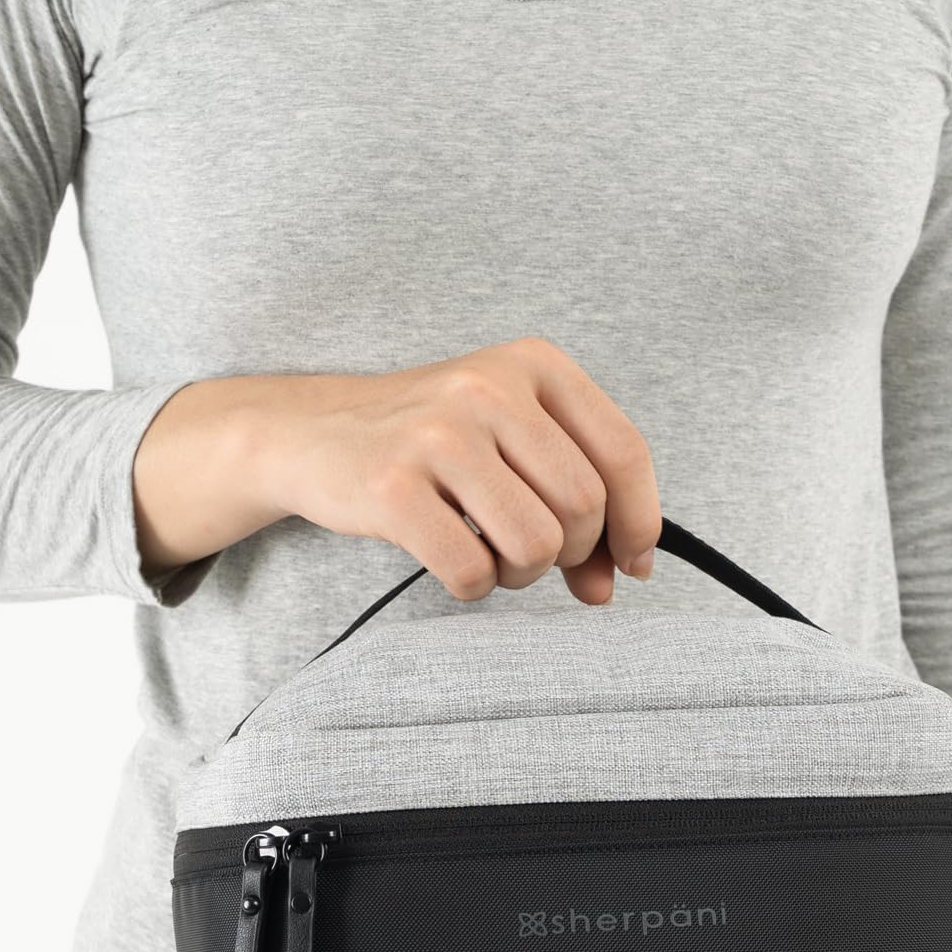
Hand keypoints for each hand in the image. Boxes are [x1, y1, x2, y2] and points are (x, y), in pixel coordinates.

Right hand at [133, 337, 662, 605]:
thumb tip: (624, 577)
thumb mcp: (510, 440)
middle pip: (583, 507)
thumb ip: (575, 497)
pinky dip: (471, 587)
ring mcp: (437, 436)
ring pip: (536, 544)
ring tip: (492, 558)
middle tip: (534, 556)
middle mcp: (488, 389)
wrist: (311, 433)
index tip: (631, 562)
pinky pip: (471, 571)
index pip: (623, 452)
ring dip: (522, 575)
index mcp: (532, 365)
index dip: (640, 521)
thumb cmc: (431, 446)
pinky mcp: (392, 488)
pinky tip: (453, 565)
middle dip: (572, 553)